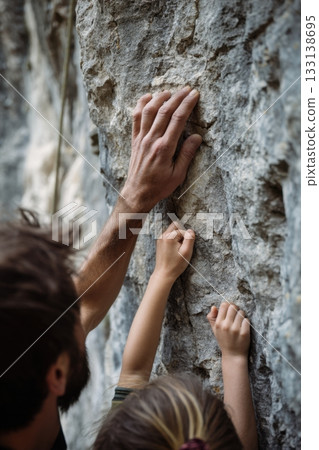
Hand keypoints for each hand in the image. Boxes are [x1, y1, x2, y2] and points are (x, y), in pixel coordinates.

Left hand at [121, 87, 201, 211]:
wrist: (138, 193)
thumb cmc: (159, 186)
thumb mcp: (178, 175)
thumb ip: (187, 154)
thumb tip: (197, 137)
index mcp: (165, 148)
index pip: (178, 119)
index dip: (187, 104)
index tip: (195, 94)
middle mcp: (152, 140)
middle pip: (164, 111)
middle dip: (177, 97)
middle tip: (187, 88)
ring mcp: (141, 139)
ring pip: (149, 111)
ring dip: (159, 97)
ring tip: (170, 91)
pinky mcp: (135, 140)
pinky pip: (136, 118)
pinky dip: (141, 105)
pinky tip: (148, 97)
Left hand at [153, 222, 194, 282]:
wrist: (164, 274)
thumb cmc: (175, 265)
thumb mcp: (186, 252)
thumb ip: (189, 239)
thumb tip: (190, 230)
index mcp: (169, 237)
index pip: (182, 230)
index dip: (186, 238)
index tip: (184, 248)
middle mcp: (163, 236)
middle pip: (175, 227)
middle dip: (181, 234)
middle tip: (181, 246)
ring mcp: (160, 239)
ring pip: (172, 232)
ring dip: (177, 238)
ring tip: (177, 250)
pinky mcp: (159, 243)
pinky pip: (169, 237)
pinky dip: (173, 241)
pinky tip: (174, 251)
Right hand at [207, 302, 250, 359]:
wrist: (233, 355)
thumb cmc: (224, 340)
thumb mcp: (215, 330)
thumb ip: (212, 318)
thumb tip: (214, 307)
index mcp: (218, 323)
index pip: (224, 305)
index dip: (228, 305)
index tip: (230, 310)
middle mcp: (226, 325)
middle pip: (233, 307)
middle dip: (235, 309)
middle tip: (236, 314)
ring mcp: (236, 329)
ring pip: (241, 312)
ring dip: (241, 315)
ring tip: (239, 321)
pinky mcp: (244, 333)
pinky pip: (247, 320)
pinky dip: (246, 322)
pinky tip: (243, 327)